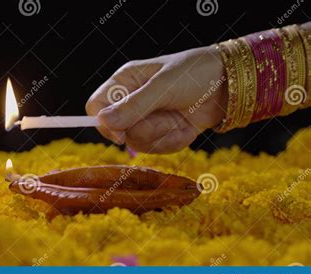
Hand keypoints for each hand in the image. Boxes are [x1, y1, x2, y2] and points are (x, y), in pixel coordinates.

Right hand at [85, 46, 227, 152]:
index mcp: (125, 81)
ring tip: (181, 120)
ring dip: (163, 135)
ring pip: (137, 142)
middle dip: (146, 129)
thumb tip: (104, 121)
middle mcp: (131, 101)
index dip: (105, 123)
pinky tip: (187, 127)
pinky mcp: (160, 132)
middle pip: (117, 131)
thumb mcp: (164, 87)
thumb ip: (134, 106)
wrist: (229, 86)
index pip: (96, 106)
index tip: (122, 134)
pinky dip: (174, 141)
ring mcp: (145, 118)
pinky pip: (156, 148)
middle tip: (168, 117)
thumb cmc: (196, 74)